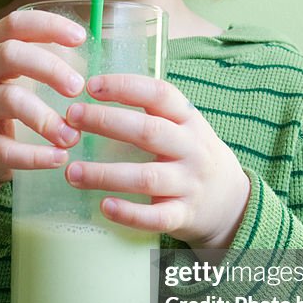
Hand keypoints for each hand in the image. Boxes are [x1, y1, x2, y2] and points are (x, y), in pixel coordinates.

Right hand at [0, 10, 87, 188]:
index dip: (47, 26)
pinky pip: (6, 149)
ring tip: (73, 136)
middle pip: (9, 55)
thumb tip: (100, 62)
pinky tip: (59, 158)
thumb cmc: (7, 103)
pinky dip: (34, 156)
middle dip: (48, 68)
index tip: (80, 37)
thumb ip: (49, 63)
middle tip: (77, 88)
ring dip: (45, 117)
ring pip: (8, 101)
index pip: (15, 24)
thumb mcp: (18, 75)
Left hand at [63, 74, 250, 247]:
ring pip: (146, 177)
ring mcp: (189, 184)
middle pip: (148, 131)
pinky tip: (104, 207)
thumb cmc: (192, 157)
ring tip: (72, 172)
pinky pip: (156, 217)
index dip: (125, 87)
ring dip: (105, 175)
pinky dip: (129, 213)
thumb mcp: (185, 128)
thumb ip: (152, 113)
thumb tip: (94, 93)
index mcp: (189, 120)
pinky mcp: (184, 216)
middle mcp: (192, 149)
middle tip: (71, 118)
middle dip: (106, 122)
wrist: (232, 203)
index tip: (91, 85)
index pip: (160, 94)